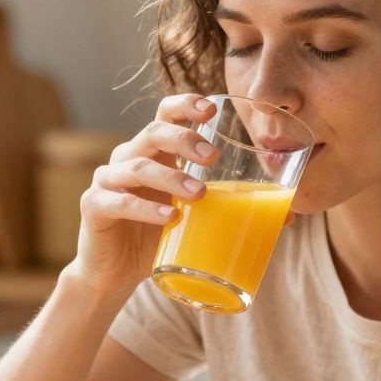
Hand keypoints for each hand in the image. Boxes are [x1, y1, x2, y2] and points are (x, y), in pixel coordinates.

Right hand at [62, 93, 218, 299]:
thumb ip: (229, 211)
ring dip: (170, 177)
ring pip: (137, 166)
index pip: (165, 114)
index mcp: (153, 154)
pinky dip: (145, 209)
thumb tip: (286, 217)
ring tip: (198, 194)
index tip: (211, 110)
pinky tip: (168, 218)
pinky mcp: (94, 207)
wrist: (114, 274)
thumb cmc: (156, 240)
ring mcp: (108, 181)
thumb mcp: (194, 220)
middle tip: (212, 158)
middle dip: (185, 140)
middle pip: (153, 133)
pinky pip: (119, 202)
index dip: (185, 105)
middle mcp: (128, 159)